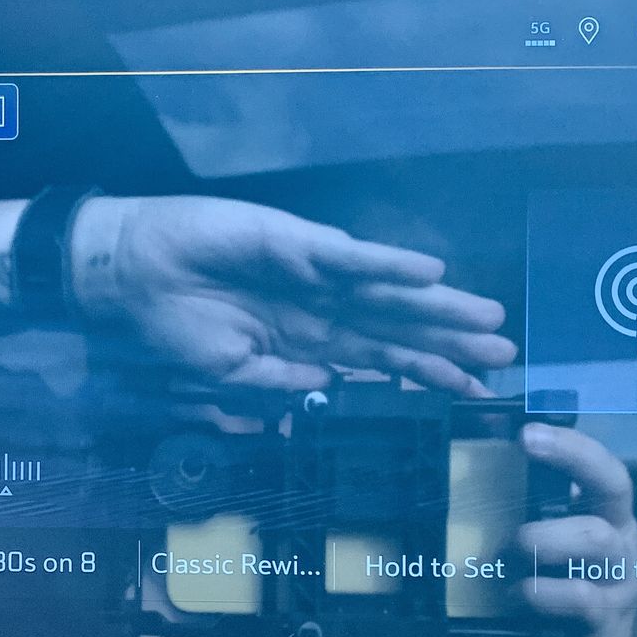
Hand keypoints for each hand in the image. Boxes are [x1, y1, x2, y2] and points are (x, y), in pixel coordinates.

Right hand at [69, 195, 514, 394]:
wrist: (133, 278)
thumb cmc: (173, 327)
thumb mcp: (227, 376)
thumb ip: (278, 383)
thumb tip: (328, 391)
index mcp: (308, 342)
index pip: (382, 361)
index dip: (427, 375)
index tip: (472, 392)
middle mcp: (323, 308)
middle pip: (400, 328)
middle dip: (451, 342)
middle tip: (503, 353)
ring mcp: (315, 274)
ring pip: (391, 294)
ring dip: (439, 306)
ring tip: (487, 319)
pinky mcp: (298, 244)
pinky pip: (354, 258)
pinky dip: (392, 265)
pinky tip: (431, 274)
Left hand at [515, 423, 636, 636]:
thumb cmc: (546, 600)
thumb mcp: (530, 549)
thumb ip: (511, 504)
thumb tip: (464, 446)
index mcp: (602, 515)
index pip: (599, 465)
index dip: (569, 443)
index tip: (526, 428)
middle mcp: (619, 538)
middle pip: (613, 485)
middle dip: (573, 458)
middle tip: (526, 446)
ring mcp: (619, 579)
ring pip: (597, 539)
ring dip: (545, 536)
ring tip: (510, 548)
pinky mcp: (607, 620)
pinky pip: (583, 597)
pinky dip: (544, 592)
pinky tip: (517, 595)